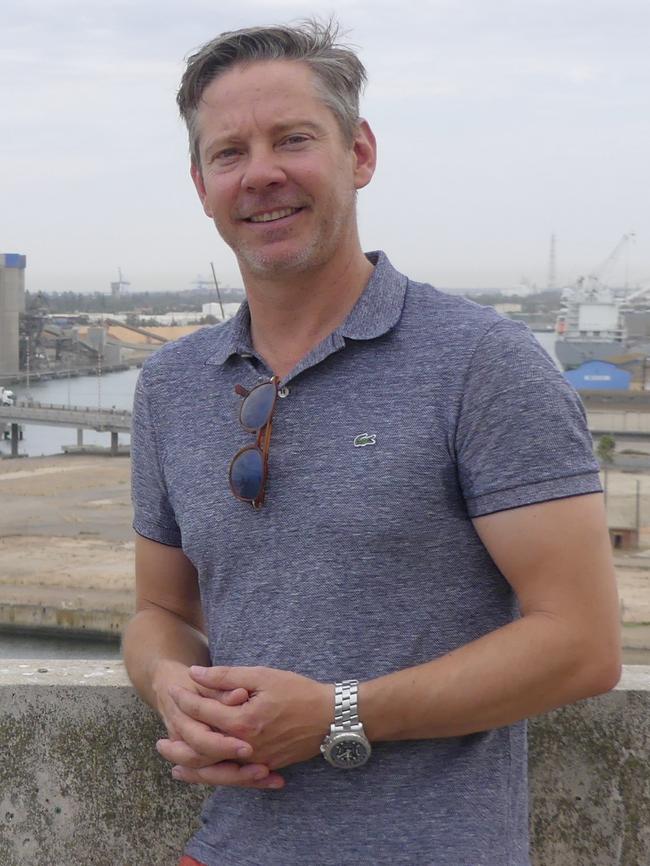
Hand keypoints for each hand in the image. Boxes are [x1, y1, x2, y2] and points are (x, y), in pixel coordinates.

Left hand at [165, 665, 332, 785]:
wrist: (331, 717)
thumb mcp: (262, 676)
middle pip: (201, 751)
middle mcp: (246, 747)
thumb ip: (226, 677)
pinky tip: (206, 772)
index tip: (174, 690)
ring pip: (216, 771)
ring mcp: (256, 760)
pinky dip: (215, 775)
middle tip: (158, 744)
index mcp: (243, 721)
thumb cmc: (298, 691)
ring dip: (192, 769)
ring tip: (174, 765)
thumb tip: (195, 675)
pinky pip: (234, 776)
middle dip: (178, 746)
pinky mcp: (266, 766)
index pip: (203, 713)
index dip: (186, 699)